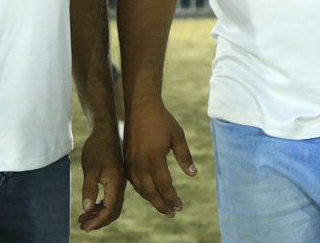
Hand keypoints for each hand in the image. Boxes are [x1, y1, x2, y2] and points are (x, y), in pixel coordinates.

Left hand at [78, 126, 125, 230]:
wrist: (105, 132)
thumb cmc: (97, 148)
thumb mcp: (90, 169)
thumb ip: (90, 189)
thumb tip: (87, 209)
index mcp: (116, 183)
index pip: (109, 209)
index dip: (98, 221)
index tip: (85, 227)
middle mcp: (121, 185)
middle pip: (113, 211)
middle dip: (99, 221)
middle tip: (83, 226)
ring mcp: (120, 182)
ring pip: (113, 206)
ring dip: (99, 214)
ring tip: (84, 218)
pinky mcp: (116, 180)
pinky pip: (111, 199)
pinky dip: (101, 206)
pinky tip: (91, 207)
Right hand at [124, 100, 196, 217]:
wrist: (140, 107)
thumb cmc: (162, 120)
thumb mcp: (178, 136)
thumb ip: (185, 156)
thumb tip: (193, 174)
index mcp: (154, 159)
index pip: (164, 185)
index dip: (172, 198)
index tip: (180, 206)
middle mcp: (140, 163)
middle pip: (150, 192)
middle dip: (161, 204)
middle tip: (172, 213)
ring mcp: (131, 162)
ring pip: (140, 188)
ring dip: (151, 199)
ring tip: (162, 206)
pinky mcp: (126, 160)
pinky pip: (132, 181)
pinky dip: (141, 189)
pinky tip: (149, 192)